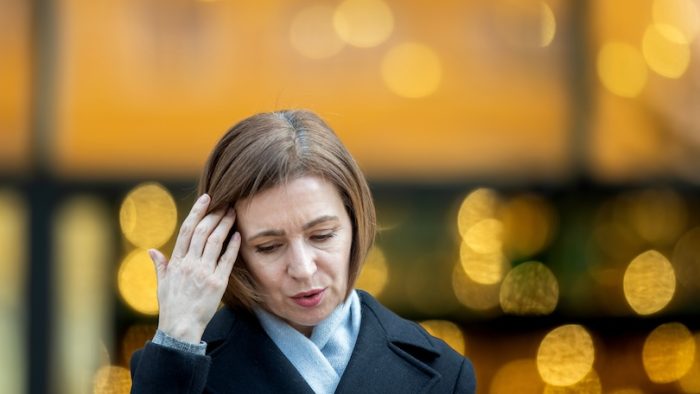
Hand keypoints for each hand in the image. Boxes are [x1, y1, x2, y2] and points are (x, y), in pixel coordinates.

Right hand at [148, 193, 239, 342]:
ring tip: (233, 213)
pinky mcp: (217, 283)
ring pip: (215, 241)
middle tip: (225, 203)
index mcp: (177, 262)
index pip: (187, 230)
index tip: (206, 198)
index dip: (197, 212)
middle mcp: (190, 264)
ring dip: (225, 224)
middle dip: (215, 214)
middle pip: (203, 231)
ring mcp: (204, 272)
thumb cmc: (171, 306)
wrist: (180, 328)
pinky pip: (227, 260)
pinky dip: (232, 246)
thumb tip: (152, 251)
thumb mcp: (162, 284)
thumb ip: (160, 265)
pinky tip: (238, 234)